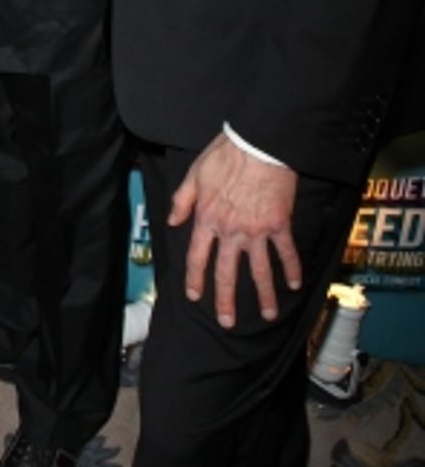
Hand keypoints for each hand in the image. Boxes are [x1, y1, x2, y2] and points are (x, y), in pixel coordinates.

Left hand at [170, 132, 301, 327]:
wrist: (258, 144)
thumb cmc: (225, 155)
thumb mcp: (194, 175)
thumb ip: (181, 201)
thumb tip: (172, 221)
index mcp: (207, 218)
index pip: (197, 256)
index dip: (195, 278)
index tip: (195, 296)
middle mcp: (231, 230)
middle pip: (227, 272)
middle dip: (226, 300)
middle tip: (227, 322)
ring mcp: (256, 230)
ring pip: (259, 270)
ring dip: (264, 295)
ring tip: (268, 314)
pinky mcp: (279, 224)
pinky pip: (286, 252)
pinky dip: (292, 270)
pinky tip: (294, 285)